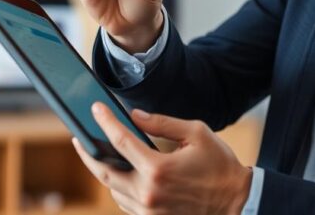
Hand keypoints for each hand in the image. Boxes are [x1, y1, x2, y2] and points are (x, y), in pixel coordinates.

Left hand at [73, 104, 251, 214]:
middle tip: (78, 138)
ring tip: (98, 154)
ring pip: (113, 189)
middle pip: (104, 171)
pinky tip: (120, 173)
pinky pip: (125, 203)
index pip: (120, 141)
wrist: (236, 202)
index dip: (105, 122)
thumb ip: (162, 123)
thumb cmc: (219, 166)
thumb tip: (134, 115)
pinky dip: (119, 187)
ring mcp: (149, 211)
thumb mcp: (196, 134)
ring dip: (104, 170)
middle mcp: (148, 193)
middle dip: (87, 153)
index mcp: (158, 169)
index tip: (95, 109)